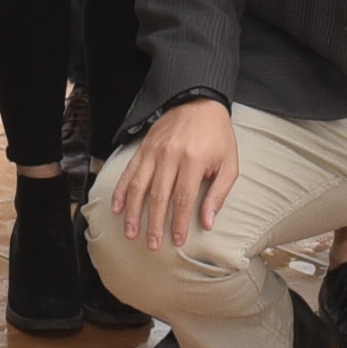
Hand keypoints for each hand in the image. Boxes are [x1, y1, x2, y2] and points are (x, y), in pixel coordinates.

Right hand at [107, 103, 232, 255]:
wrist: (199, 102)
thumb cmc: (217, 136)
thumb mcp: (229, 164)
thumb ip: (218, 194)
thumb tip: (207, 223)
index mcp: (193, 160)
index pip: (183, 199)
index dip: (178, 223)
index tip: (176, 241)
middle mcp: (170, 155)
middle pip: (158, 196)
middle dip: (154, 224)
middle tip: (152, 246)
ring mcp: (154, 150)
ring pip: (139, 186)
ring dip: (133, 212)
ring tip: (131, 233)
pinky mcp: (144, 147)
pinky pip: (129, 172)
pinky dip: (121, 191)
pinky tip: (117, 208)